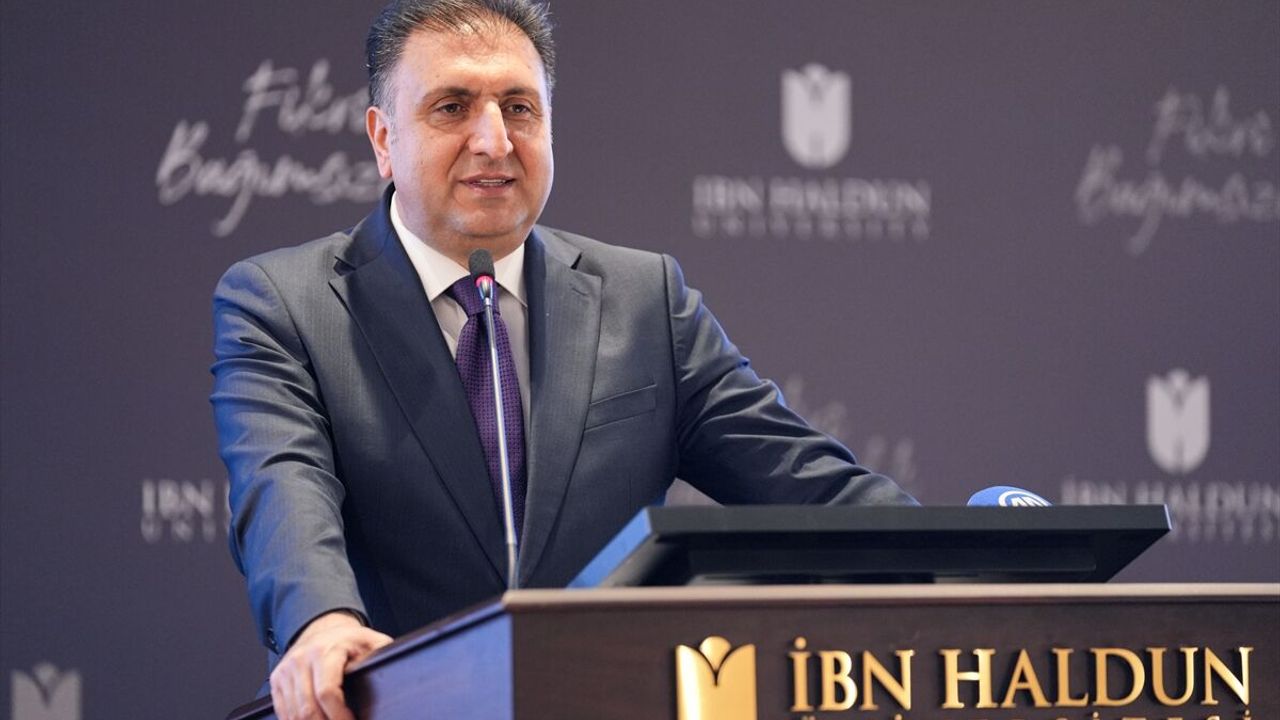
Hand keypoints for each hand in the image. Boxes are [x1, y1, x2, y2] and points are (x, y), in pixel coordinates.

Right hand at [269, 611, 392, 719]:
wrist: (322, 629)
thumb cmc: (349, 639)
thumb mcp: (371, 642)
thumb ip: (382, 657)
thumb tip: (399, 674)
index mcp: (326, 651)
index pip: (327, 692)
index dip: (339, 716)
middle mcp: (302, 659)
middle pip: (308, 708)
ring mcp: (287, 670)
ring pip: (294, 714)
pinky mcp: (277, 680)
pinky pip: (283, 711)